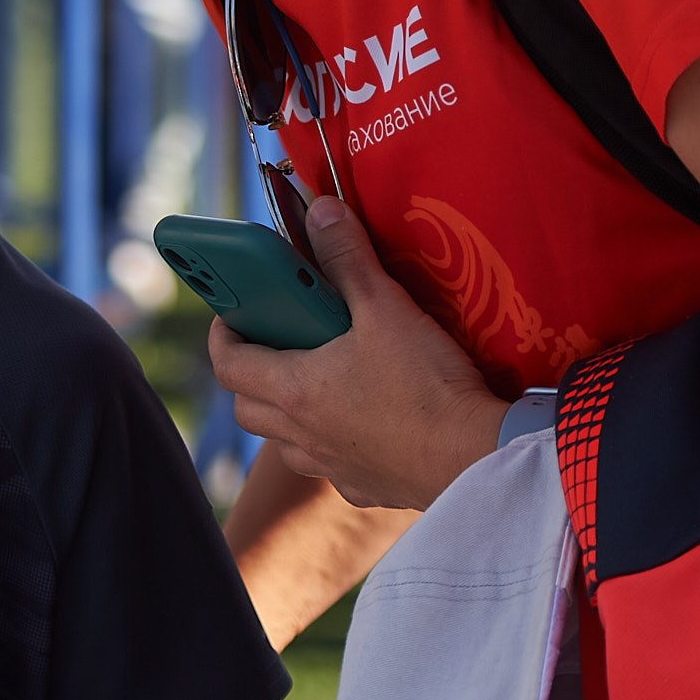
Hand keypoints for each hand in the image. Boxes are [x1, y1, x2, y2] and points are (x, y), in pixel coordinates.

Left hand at [207, 196, 507, 509]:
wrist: (477, 456)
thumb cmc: (426, 385)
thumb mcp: (385, 307)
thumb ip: (348, 258)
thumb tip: (321, 213)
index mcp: (294, 390)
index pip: (228, 364)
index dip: (223, 335)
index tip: (233, 314)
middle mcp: (303, 435)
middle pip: (247, 407)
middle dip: (250, 373)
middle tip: (275, 342)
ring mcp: (334, 466)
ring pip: (285, 443)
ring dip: (287, 413)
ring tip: (317, 380)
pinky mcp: (366, 486)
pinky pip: (331, 465)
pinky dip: (332, 443)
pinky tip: (362, 423)